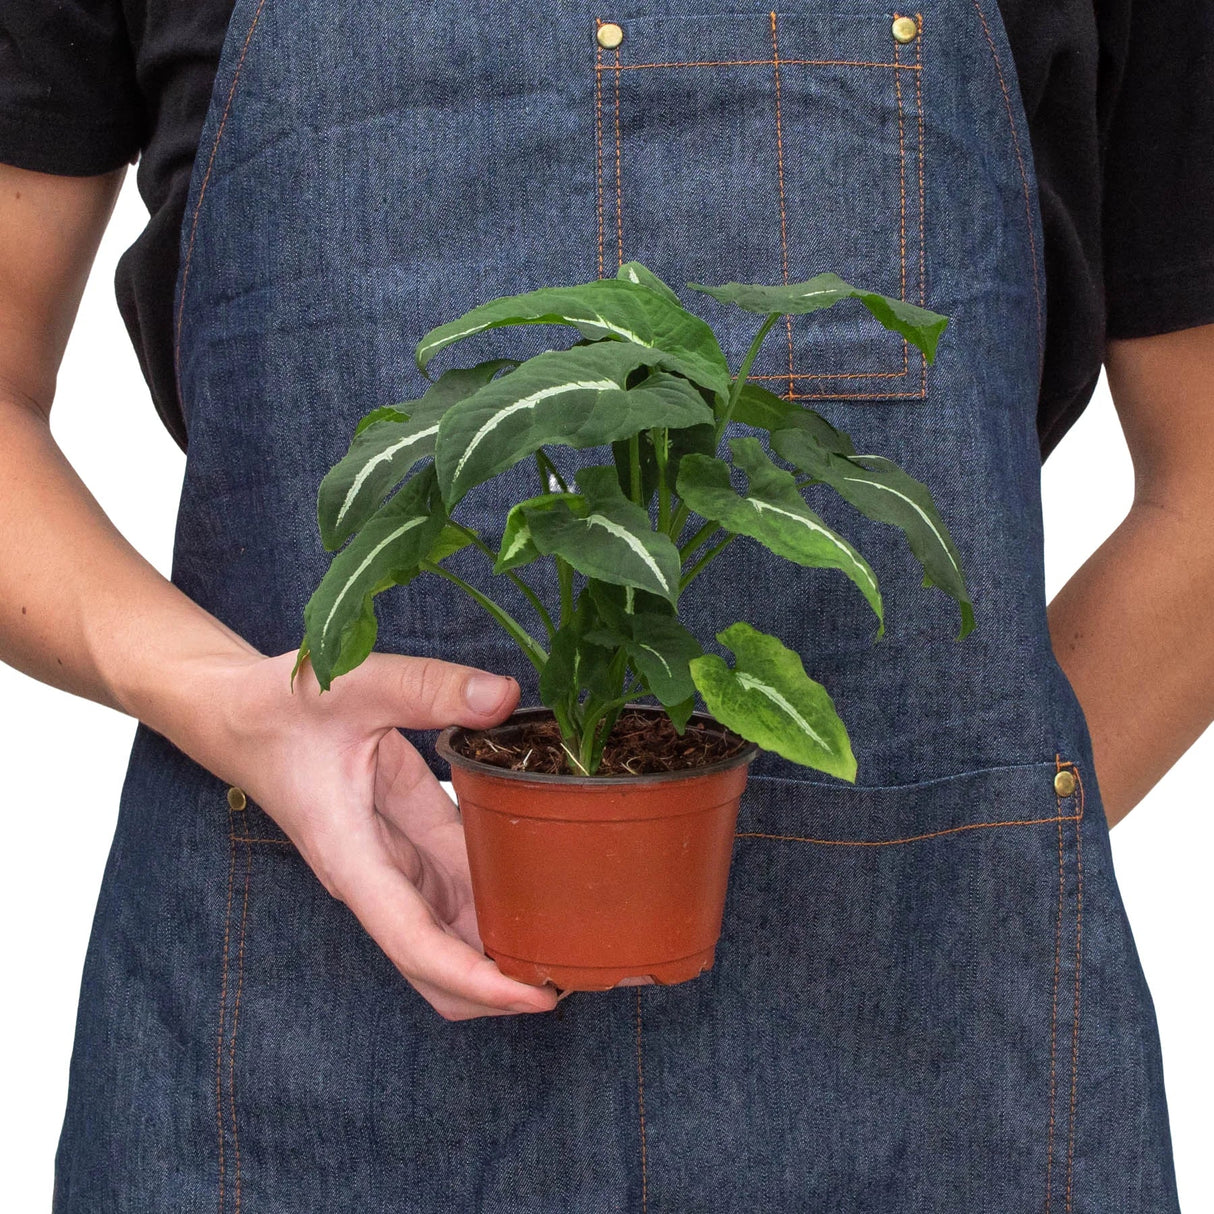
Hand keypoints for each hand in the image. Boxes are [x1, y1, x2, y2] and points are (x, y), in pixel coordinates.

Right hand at [177, 648, 560, 1020]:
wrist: (239, 715)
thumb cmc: (279, 708)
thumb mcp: (354, 686)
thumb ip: (427, 688)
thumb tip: (502, 697)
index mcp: (353, 858)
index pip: (417, 945)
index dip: (477, 980)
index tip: (535, 998)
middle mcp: (373, 877)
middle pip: (437, 965)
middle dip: (498, 986)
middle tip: (576, 974)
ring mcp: (391, 864)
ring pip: (449, 933)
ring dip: (500, 948)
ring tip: (573, 944)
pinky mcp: (406, 839)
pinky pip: (455, 885)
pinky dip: (494, 899)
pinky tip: (542, 890)